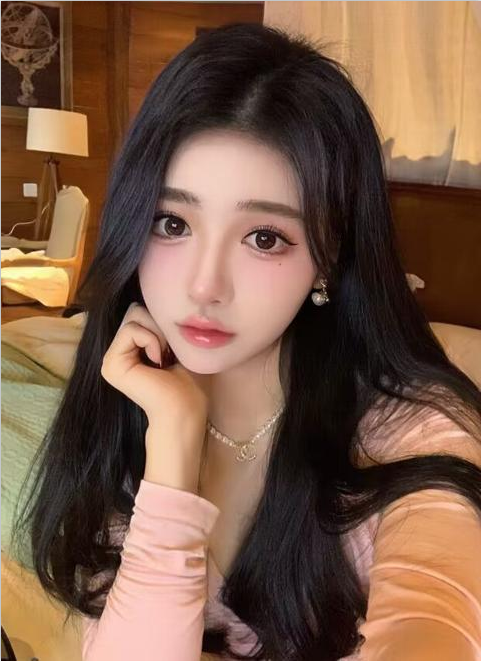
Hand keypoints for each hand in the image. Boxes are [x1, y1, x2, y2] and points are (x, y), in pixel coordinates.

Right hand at [101, 302, 207, 425]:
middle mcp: (117, 354)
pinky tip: (158, 362)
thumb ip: (158, 323)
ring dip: (158, 334)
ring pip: (134, 315)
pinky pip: (132, 330)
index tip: (173, 350)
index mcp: (130, 350)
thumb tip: (150, 299)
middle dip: (159, 326)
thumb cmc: (188, 381)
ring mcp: (111, 359)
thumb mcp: (174, 343)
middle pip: (136, 310)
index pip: (141, 311)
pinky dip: (152, 340)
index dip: (162, 323)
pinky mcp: (111, 364)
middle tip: (168, 354)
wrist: (186, 409)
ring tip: (164, 359)